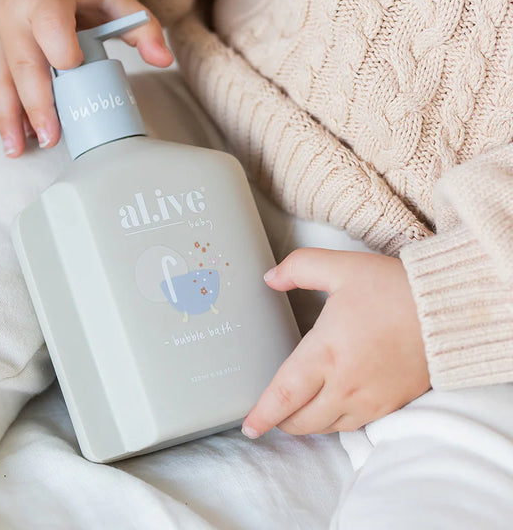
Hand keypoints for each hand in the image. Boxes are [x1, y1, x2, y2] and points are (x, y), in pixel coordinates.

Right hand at [0, 0, 172, 156]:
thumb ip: (140, 26)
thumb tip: (164, 60)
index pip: (49, 21)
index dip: (60, 48)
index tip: (73, 70)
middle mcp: (13, 10)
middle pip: (24, 62)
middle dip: (37, 104)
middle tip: (52, 138)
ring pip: (0, 77)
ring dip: (10, 117)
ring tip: (18, 150)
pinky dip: (4, 109)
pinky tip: (14, 135)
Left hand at [241, 249, 430, 437]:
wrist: (446, 311)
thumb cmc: (393, 289)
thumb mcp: (340, 267)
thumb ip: (298, 268)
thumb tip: (270, 278)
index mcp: (325, 353)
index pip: (284, 394)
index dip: (263, 414)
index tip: (248, 426)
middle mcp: (344, 384)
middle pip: (301, 420)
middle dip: (280, 422)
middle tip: (269, 415)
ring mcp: (369, 399)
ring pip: (326, 427)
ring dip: (306, 424)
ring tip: (295, 413)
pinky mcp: (390, 405)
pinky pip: (354, 426)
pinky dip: (334, 423)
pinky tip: (330, 410)